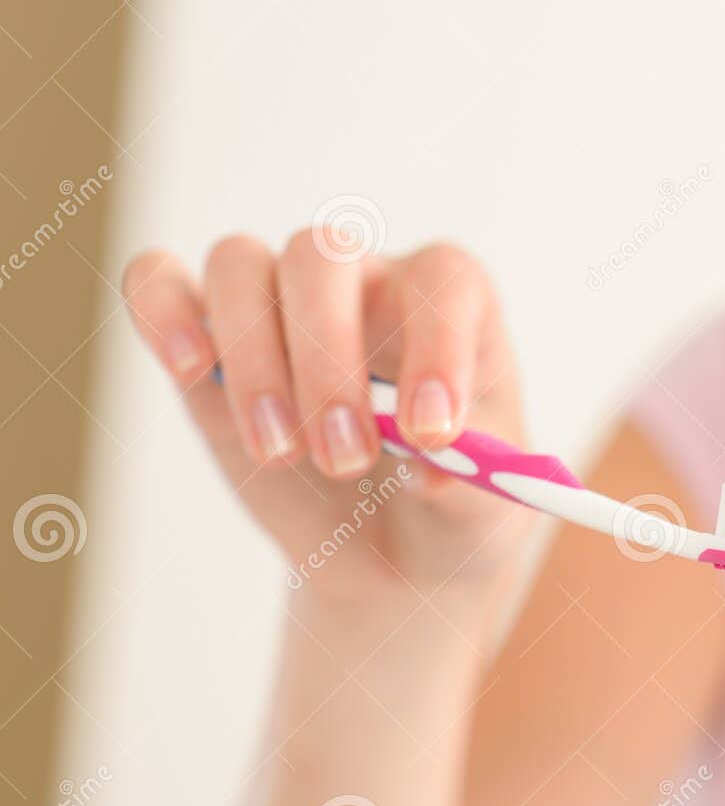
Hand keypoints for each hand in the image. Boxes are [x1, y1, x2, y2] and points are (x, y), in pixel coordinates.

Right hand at [122, 231, 534, 616]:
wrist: (396, 549)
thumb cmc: (452, 506)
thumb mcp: (483, 512)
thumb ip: (467, 487)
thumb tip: (430, 466)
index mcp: (452, 307)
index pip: (445, 281)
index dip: (438, 345)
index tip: (431, 434)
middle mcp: (365, 284)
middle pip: (323, 256)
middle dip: (326, 362)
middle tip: (346, 459)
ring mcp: (282, 304)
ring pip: (240, 263)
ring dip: (253, 359)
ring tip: (281, 454)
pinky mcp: (210, 342)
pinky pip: (161, 281)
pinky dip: (162, 310)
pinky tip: (191, 369)